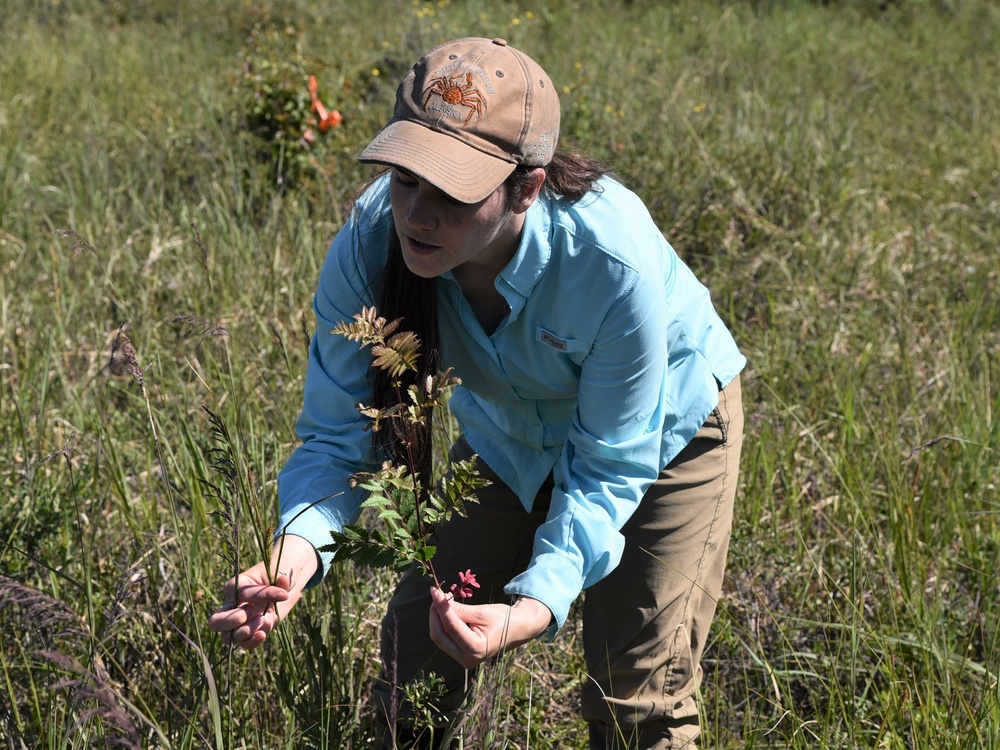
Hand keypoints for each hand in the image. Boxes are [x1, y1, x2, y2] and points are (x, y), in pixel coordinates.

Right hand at [208, 535, 317, 648]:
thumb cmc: (279, 572)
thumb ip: (280, 578)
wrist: (288, 584)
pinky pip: (244, 643)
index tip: (283, 594)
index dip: (262, 595)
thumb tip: (283, 580)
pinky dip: (251, 642)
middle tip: (249, 612)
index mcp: (235, 586)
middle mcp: (233, 605)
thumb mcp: (281, 571)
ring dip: (244, 632)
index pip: (241, 594)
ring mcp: (241, 621)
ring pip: (227, 637)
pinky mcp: (252, 631)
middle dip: (231, 621)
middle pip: (216, 622)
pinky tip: (263, 634)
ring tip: (262, 620)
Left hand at [427, 587, 551, 668]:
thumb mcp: (481, 612)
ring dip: (437, 618)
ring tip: (442, 600)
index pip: (451, 626)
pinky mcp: (462, 655)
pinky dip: (443, 624)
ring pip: (440, 637)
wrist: (517, 629)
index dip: (440, 607)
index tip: (434, 591)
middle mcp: (467, 659)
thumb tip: (438, 599)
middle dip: (435, 614)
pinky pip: (446, 639)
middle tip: (437, 595)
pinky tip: (446, 611)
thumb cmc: (503, 618)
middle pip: (440, 636)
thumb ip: (459, 609)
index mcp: (475, 648)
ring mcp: (463, 659)